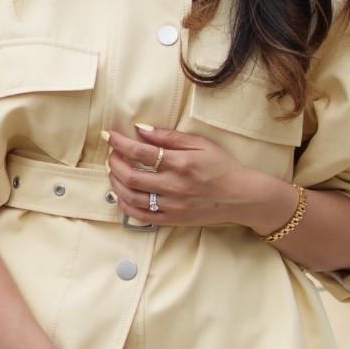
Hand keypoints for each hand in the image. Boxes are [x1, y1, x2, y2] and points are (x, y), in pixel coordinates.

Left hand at [104, 124, 292, 233]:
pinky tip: (121, 194)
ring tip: (114, 172)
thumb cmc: (222, 167)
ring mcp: (172, 206)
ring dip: (116, 183)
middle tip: (112, 154)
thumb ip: (169, 137)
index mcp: (181, 163)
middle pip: (131, 176)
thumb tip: (141, 129)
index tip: (108, 135)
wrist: (241, 197)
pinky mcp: (172, 219)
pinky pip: (141, 216)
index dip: (119, 142)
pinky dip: (125, 205)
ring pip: (131, 197)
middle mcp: (174, 186)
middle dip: (114, 163)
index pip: (141, 152)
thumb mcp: (200, 144)